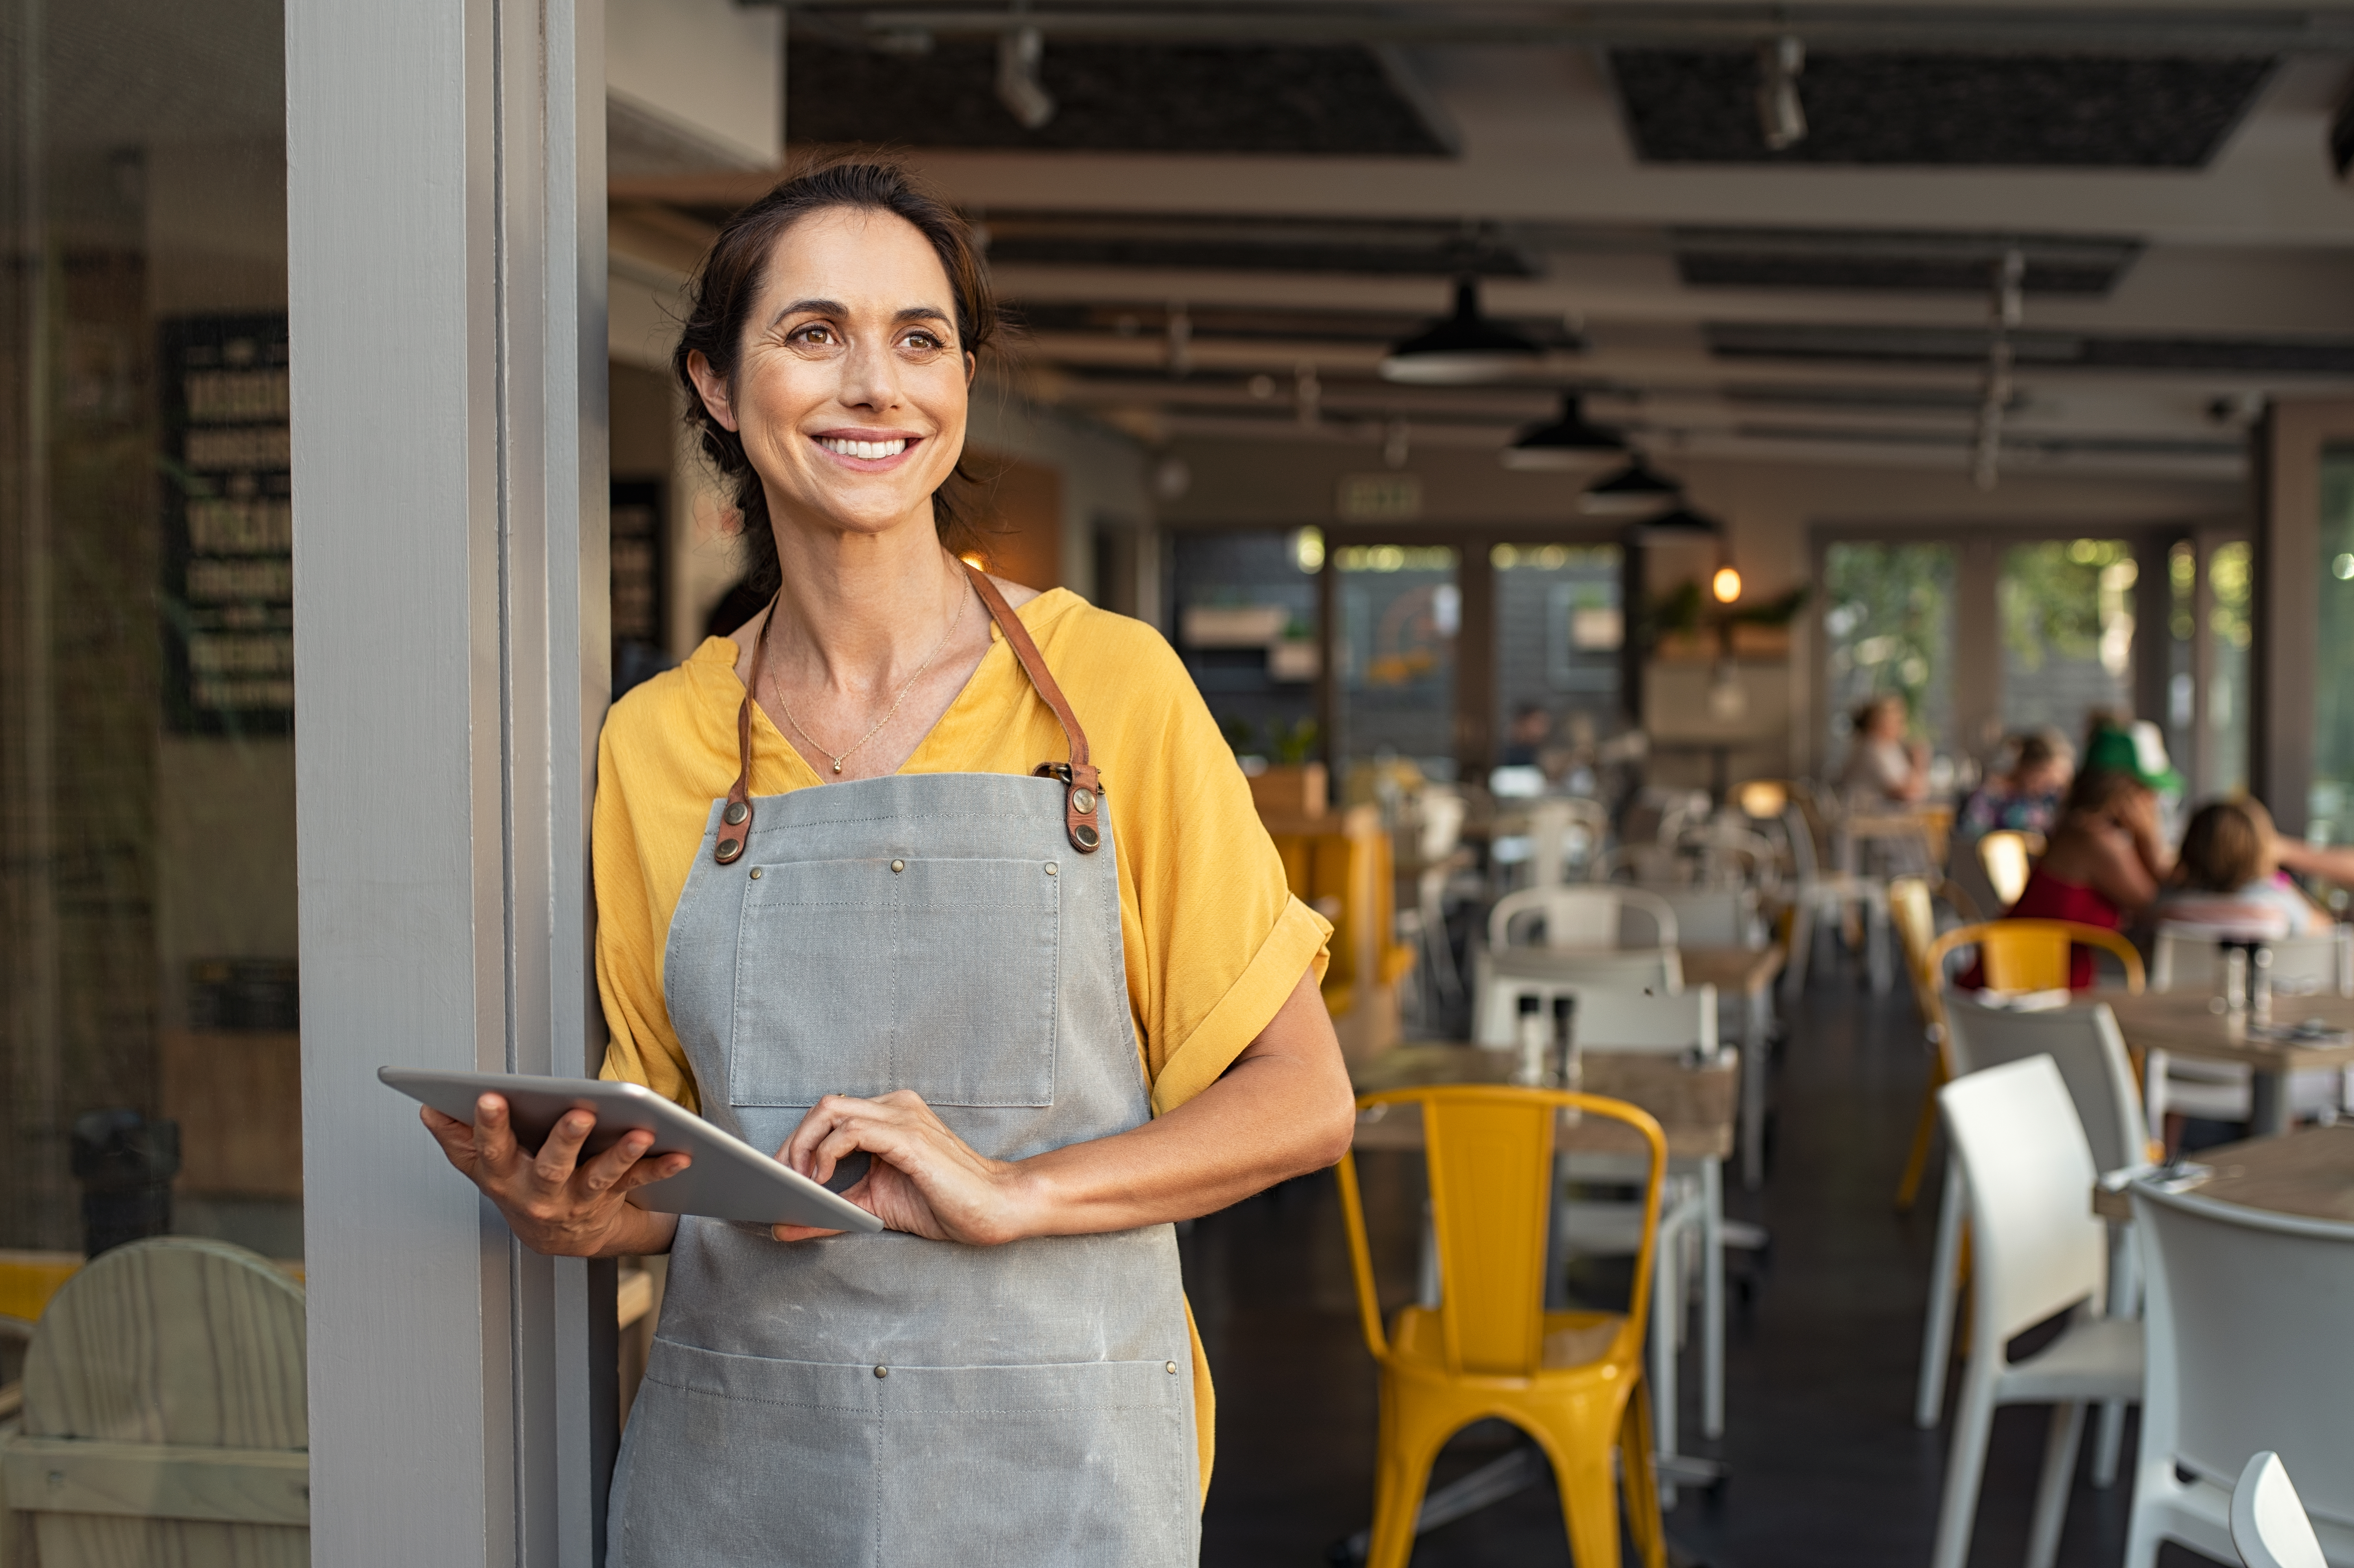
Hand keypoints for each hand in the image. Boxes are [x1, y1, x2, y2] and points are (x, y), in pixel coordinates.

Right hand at [421, 1094, 687, 1256]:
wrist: (557, 1238)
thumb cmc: (519, 1185)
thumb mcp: (484, 1166)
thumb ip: (459, 1138)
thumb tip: (429, 1107)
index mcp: (504, 1176)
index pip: (491, 1149)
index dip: (489, 1125)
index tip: (490, 1096)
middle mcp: (540, 1194)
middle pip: (551, 1166)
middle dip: (565, 1139)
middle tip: (579, 1112)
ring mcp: (577, 1201)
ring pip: (600, 1178)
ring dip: (621, 1155)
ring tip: (642, 1133)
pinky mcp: (611, 1202)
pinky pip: (637, 1183)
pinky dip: (660, 1168)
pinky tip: (681, 1153)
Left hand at [772, 1091, 1027, 1245]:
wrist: (996, 1208)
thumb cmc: (944, 1203)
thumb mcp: (874, 1208)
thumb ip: (832, 1213)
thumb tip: (783, 1226)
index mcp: (890, 1116)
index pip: (829, 1114)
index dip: (796, 1142)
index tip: (778, 1177)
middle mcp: (895, 1107)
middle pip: (823, 1106)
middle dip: (791, 1143)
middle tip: (780, 1181)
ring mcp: (903, 1118)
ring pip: (831, 1111)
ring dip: (803, 1147)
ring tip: (799, 1183)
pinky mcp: (909, 1137)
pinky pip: (852, 1132)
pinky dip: (826, 1155)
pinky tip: (823, 1180)